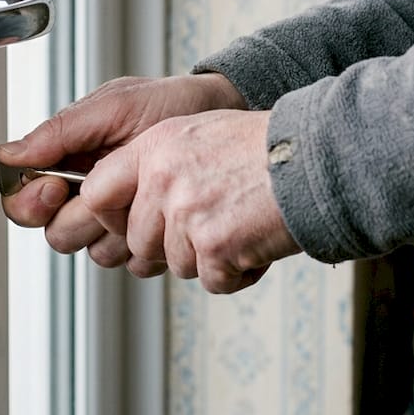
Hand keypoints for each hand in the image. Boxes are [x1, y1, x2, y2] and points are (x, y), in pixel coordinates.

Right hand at [0, 73, 245, 272]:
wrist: (217, 114)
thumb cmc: (167, 103)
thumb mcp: (113, 106)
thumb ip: (61, 131)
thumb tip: (9, 155)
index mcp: (67, 163)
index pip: (24, 201)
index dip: (32, 202)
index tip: (56, 186)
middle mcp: (88, 196)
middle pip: (57, 234)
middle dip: (82, 215)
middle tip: (109, 186)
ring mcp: (119, 220)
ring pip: (96, 252)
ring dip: (119, 228)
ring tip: (144, 193)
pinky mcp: (149, 237)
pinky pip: (135, 262)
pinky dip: (149, 243)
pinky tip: (163, 212)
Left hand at [75, 109, 301, 292]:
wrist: (317, 158)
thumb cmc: (267, 147)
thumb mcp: (201, 133)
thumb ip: (160, 162)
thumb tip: (130, 198)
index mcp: (156, 147)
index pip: (95, 194)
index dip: (111, 217)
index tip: (131, 221)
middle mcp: (164, 179)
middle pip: (137, 242)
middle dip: (171, 245)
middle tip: (210, 225)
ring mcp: (187, 213)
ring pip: (175, 265)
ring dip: (209, 258)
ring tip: (241, 225)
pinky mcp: (215, 246)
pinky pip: (212, 281)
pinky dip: (238, 273)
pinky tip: (256, 242)